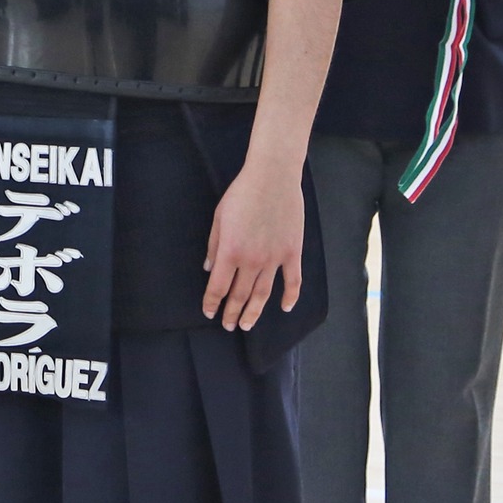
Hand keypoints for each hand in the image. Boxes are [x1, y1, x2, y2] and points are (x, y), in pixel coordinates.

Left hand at [201, 156, 302, 330]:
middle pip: (240, 295)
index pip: (218, 286)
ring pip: (263, 294)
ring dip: (254, 312)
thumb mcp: (218, 218)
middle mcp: (252, 260)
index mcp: (230, 252)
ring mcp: (275, 259)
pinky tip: (285, 308)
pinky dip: (290, 297)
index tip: (210, 312)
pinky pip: (293, 281)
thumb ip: (214, 246)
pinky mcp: (292, 252)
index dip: (213, 302)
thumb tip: (208, 268)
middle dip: (232, 313)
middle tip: (229, 325)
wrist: (272, 178)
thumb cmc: (241, 194)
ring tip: (248, 325)